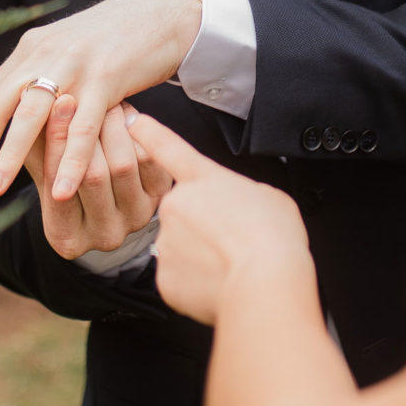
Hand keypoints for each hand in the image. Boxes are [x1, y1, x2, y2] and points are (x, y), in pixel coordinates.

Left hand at [0, 0, 201, 199]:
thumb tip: (12, 111)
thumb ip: (39, 77)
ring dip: (7, 157)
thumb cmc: (114, 41)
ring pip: (31, 117)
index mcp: (30, 50)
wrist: (163, 13)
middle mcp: (44, 55)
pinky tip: (60, 190)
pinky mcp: (106, 79)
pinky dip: (69, 161)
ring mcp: (74, 66)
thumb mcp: (66, 53)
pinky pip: (82, 128)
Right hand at [29, 97, 173, 259]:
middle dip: (84, 131)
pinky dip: (138, 131)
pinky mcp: (161, 198)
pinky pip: (150, 158)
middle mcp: (105, 238)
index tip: (55, 103)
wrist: (107, 180)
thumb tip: (23, 108)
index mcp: (66, 239)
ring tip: (99, 100)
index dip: (57, 142)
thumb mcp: (41, 161)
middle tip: (77, 94)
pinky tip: (124, 113)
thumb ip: (31, 146)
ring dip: (111, 126)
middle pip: (93, 176)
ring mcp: (136, 220)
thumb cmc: (62, 168)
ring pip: (123, 163)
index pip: (58, 188)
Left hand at [127, 114, 313, 325]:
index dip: (148, 133)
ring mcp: (167, 240)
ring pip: (181, 247)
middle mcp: (177, 204)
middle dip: (203, 225)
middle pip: (184, 212)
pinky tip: (221, 282)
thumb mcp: (267, 196)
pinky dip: (197, 283)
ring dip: (201, 254)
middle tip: (233, 239)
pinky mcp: (165, 277)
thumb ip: (241, 195)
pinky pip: (180, 278)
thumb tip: (236, 209)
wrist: (264, 282)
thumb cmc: (273, 237)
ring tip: (232, 263)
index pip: (168, 147)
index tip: (132, 121)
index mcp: (203, 178)